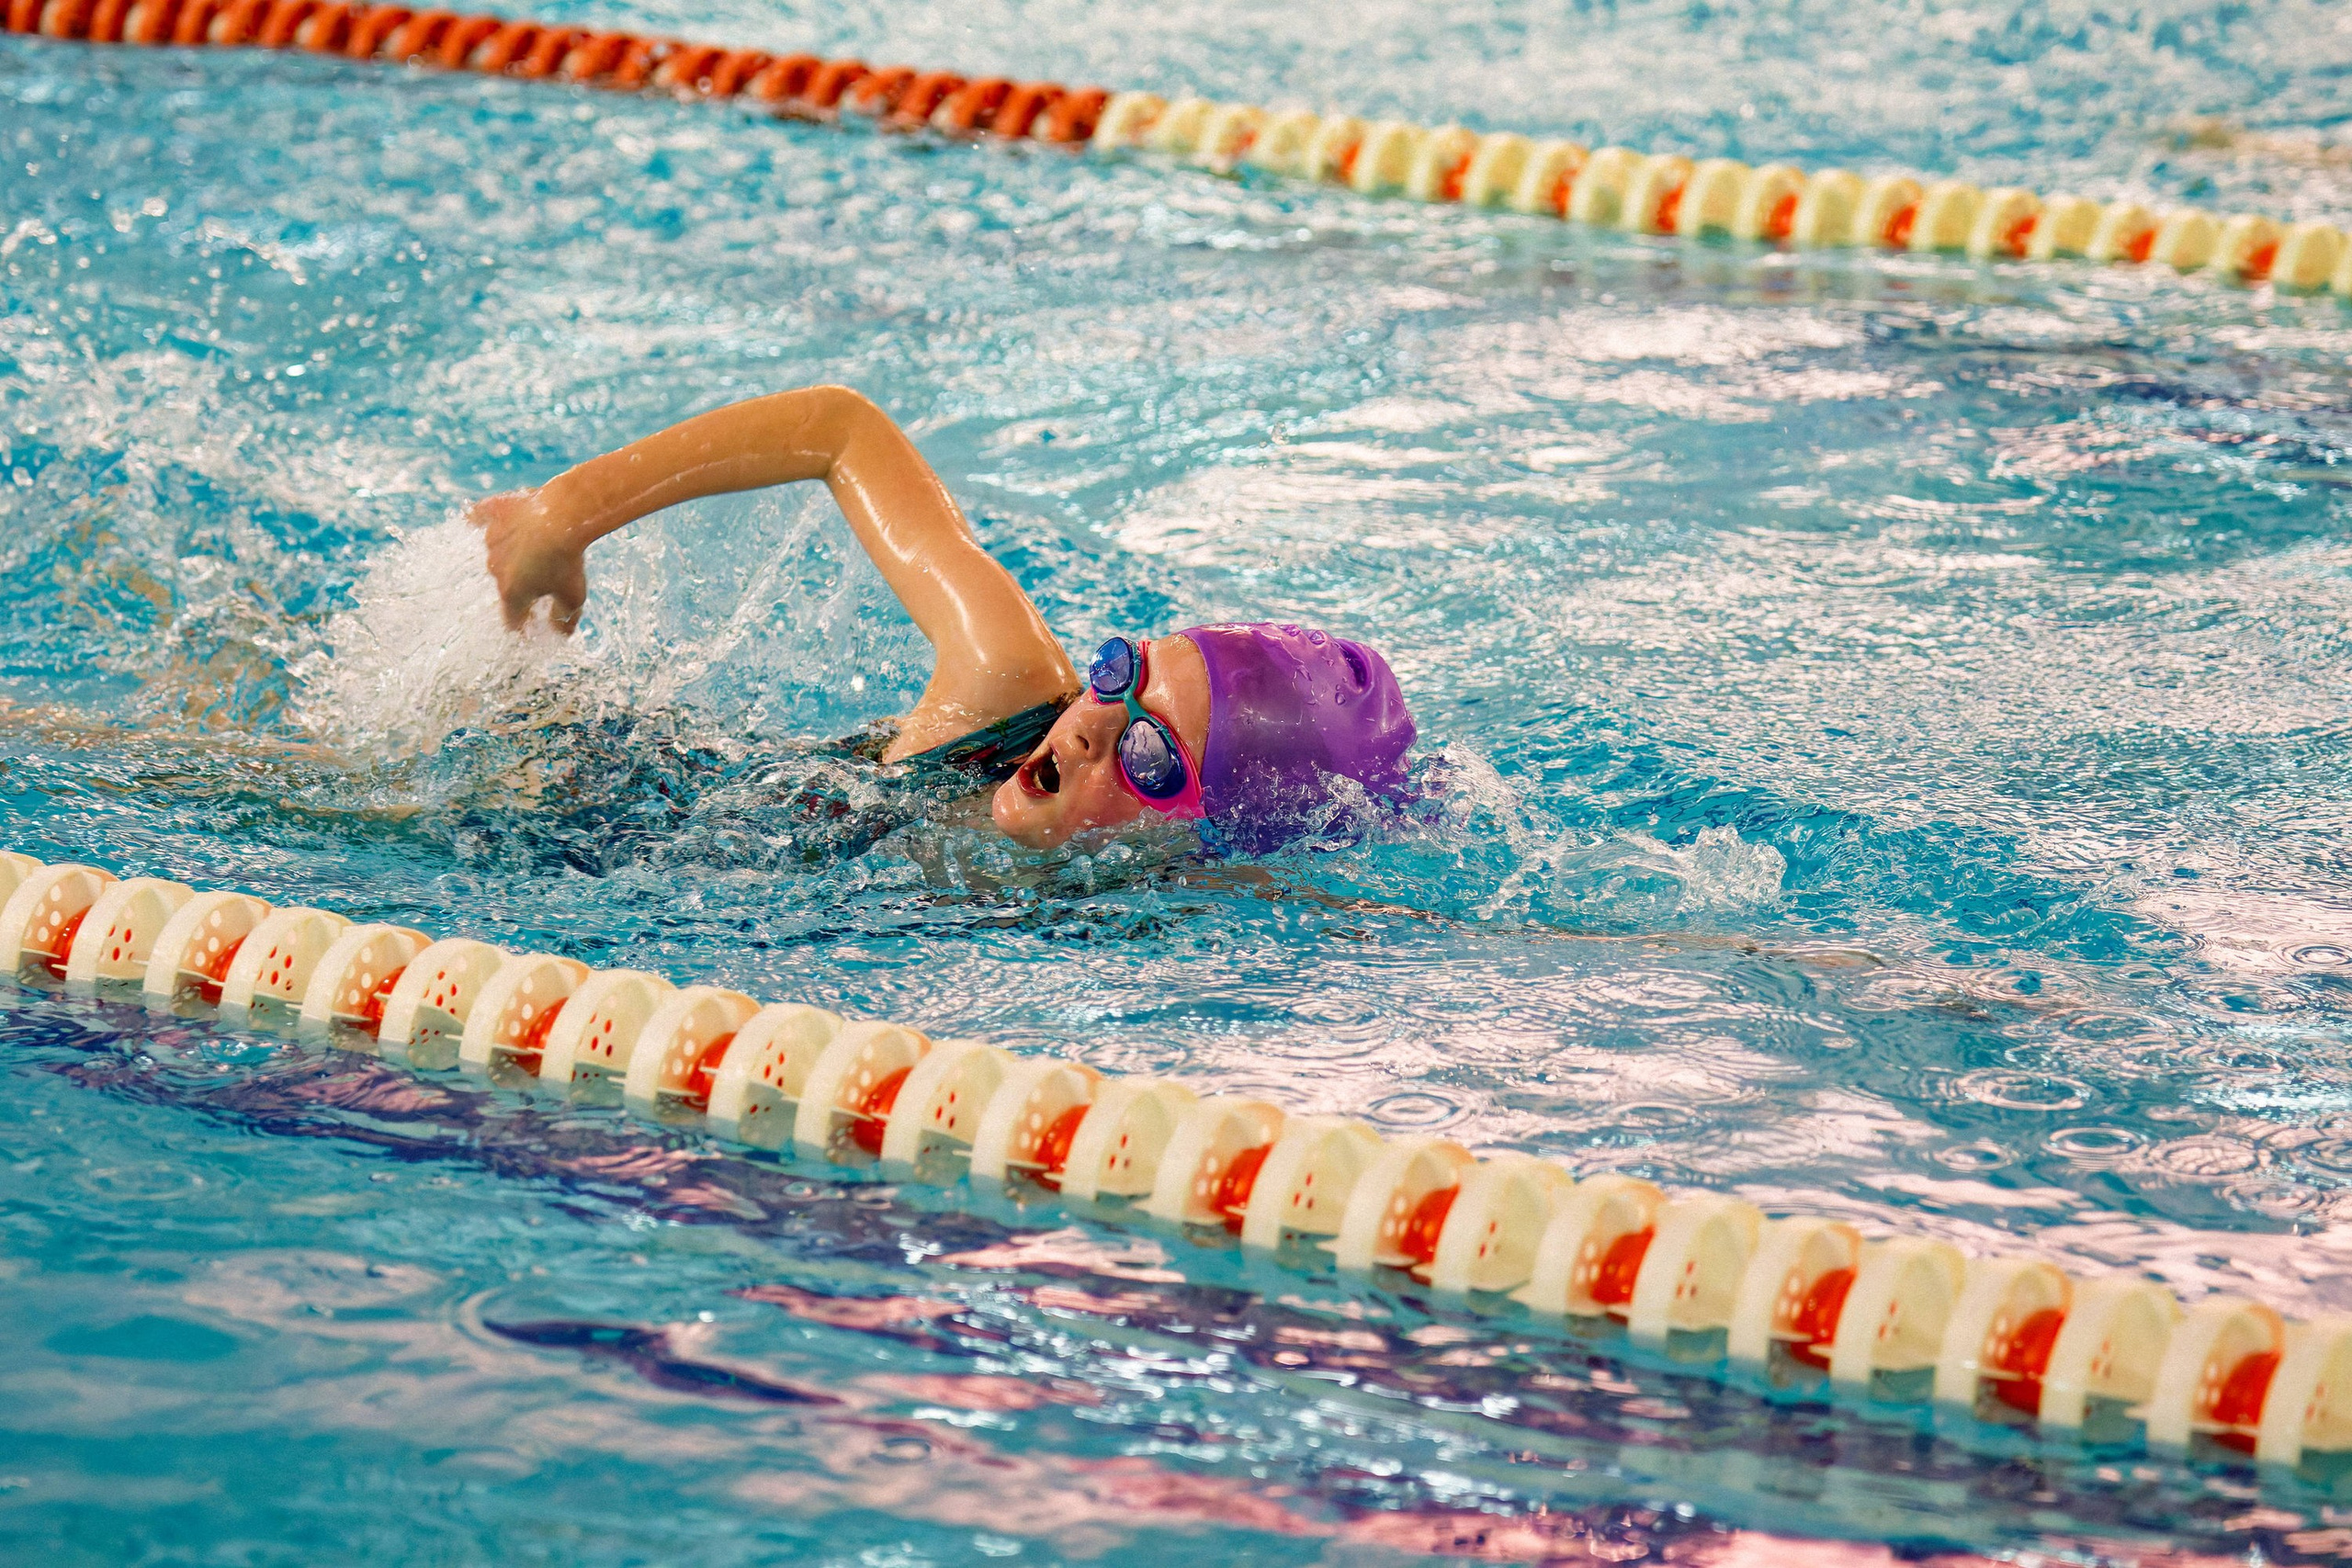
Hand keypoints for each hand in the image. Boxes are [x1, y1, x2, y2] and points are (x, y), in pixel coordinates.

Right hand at [469, 489, 587, 633]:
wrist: (564, 515)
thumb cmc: (569, 559)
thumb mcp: (574, 597)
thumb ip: (564, 618)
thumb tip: (561, 632)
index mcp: (511, 592)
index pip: (512, 617)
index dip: (523, 621)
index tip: (532, 619)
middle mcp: (495, 568)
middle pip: (506, 582)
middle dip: (521, 582)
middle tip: (545, 574)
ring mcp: (491, 539)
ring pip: (499, 549)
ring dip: (512, 550)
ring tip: (534, 542)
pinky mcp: (493, 512)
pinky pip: (479, 516)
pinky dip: (478, 518)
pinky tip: (473, 518)